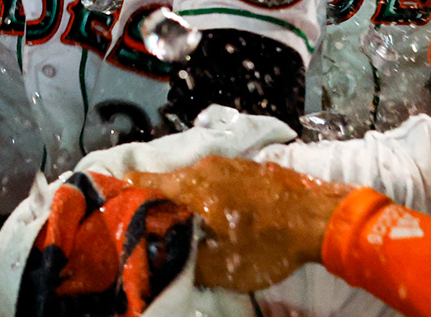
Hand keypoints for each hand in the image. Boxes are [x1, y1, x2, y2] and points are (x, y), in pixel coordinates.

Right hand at [124, 157, 350, 291]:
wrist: (320, 217)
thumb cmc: (268, 242)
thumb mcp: (224, 267)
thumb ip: (188, 262)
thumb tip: (166, 260)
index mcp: (190, 185)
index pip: (141, 181)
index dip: (122, 192)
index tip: (109, 202)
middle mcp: (204, 166)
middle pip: (166, 181)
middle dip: (155, 202)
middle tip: (149, 225)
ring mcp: (228, 163)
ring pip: (192, 180)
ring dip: (184, 200)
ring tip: (182, 223)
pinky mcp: (248, 168)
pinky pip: (215, 180)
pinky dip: (208, 195)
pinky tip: (216, 215)